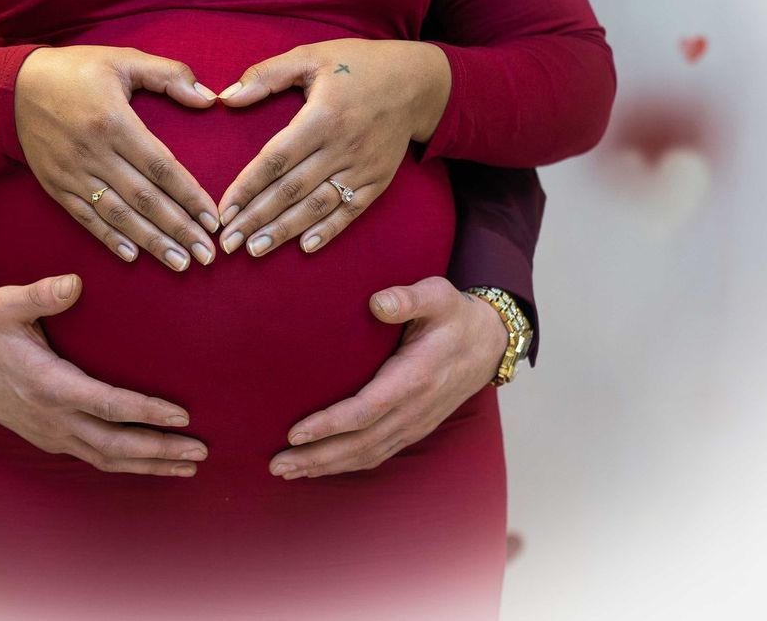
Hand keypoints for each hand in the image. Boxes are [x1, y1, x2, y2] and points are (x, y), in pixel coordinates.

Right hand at [0, 272, 208, 476]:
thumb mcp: (5, 306)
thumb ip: (39, 294)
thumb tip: (74, 282)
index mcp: (50, 385)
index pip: (108, 405)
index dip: (146, 413)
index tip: (182, 415)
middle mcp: (55, 418)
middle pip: (116, 445)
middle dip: (160, 450)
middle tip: (201, 450)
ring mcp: (54, 434)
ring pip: (108, 459)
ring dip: (151, 464)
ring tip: (190, 464)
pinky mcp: (54, 439)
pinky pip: (97, 458)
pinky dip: (129, 465)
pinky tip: (155, 463)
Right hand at [15, 45, 221, 270]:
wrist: (14, 87)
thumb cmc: (76, 70)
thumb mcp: (123, 59)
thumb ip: (169, 75)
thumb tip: (209, 98)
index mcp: (114, 122)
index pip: (161, 167)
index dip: (189, 196)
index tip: (212, 219)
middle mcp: (94, 153)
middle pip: (144, 199)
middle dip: (179, 229)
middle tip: (206, 255)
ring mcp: (72, 173)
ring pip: (118, 215)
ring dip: (151, 242)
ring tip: (180, 262)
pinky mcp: (56, 186)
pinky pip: (85, 218)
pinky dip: (109, 239)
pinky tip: (132, 257)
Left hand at [212, 38, 450, 256]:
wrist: (420, 82)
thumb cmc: (358, 65)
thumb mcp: (311, 56)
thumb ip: (267, 75)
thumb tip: (226, 96)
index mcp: (322, 117)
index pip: (275, 160)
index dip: (247, 187)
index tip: (224, 210)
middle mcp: (342, 147)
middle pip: (291, 190)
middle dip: (256, 219)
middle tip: (228, 242)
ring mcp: (362, 167)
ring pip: (317, 206)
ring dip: (284, 231)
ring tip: (255, 250)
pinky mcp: (378, 180)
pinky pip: (350, 211)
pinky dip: (329, 231)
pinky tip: (305, 248)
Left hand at [268, 276, 506, 479]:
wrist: (490, 344)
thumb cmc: (455, 315)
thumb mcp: (438, 295)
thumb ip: (408, 298)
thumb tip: (377, 302)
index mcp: (416, 377)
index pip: (367, 410)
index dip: (330, 425)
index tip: (294, 432)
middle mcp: (415, 409)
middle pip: (361, 443)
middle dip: (317, 456)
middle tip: (276, 463)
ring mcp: (415, 424)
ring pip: (367, 454)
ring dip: (326, 466)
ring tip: (287, 470)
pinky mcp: (413, 429)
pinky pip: (378, 454)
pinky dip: (346, 465)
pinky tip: (318, 467)